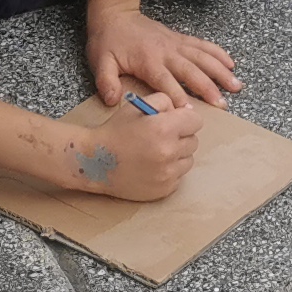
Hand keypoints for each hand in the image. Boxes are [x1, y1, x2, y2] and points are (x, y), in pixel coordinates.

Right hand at [66, 91, 204, 201]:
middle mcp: (169, 152)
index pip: (196, 121)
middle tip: (161, 137)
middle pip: (194, 141)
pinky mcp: (164, 189)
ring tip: (155, 152)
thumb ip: (165, 101)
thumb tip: (186, 111)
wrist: (95, 161)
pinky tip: (151, 166)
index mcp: (164, 128)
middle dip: (180, 137)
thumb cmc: (115, 131)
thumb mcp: (137, 105)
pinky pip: (179, 177)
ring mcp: (167, 174)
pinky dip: (170, 171)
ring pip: (188, 160)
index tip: (174, 122)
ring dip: (177, 155)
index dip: (184, 119)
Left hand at [90, 8, 240, 108]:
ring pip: (203, 57)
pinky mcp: (180, 39)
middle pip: (192, 70)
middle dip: (208, 87)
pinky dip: (218, 53)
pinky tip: (231, 63)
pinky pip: (203, 45)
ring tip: (236, 86)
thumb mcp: (100, 62)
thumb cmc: (107, 41)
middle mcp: (167, 52)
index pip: (166, 82)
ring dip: (220, 71)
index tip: (190, 113)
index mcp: (148, 61)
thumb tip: (112, 100)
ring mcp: (176, 44)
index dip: (178, 97)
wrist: (115, 15)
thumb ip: (106, 80)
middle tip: (222, 104)